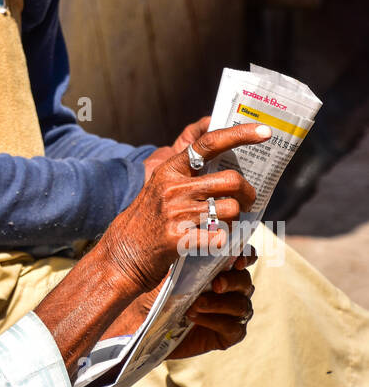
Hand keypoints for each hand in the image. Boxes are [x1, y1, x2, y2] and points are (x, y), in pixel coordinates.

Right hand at [101, 122, 265, 298]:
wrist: (122, 255)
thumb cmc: (149, 221)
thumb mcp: (162, 188)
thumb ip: (189, 175)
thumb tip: (228, 168)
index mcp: (170, 170)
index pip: (208, 143)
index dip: (239, 135)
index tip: (264, 131)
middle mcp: (173, 188)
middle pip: (230, 180)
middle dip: (248, 193)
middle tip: (248, 202)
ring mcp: (175, 213)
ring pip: (230, 209)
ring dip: (236, 221)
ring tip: (227, 225)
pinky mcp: (179, 238)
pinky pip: (221, 237)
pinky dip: (224, 242)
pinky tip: (214, 244)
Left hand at [169, 249, 254, 357]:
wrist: (149, 325)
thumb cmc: (160, 293)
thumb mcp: (169, 272)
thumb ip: (186, 256)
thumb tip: (198, 239)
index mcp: (222, 269)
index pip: (243, 258)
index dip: (245, 257)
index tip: (237, 261)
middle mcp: (233, 289)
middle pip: (244, 280)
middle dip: (231, 281)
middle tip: (216, 284)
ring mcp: (234, 313)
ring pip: (241, 305)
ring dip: (218, 303)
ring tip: (195, 304)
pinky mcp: (230, 334)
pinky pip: (232, 327)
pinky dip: (214, 321)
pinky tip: (194, 317)